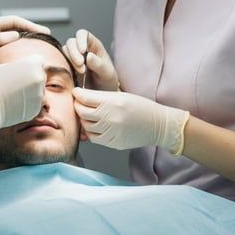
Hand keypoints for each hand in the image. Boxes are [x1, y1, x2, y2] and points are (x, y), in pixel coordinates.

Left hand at [0, 15, 49, 92]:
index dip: (30, 25)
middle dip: (30, 30)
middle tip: (45, 36)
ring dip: (24, 38)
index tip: (43, 31)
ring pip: (11, 36)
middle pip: (15, 26)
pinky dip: (16, 46)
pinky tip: (22, 53)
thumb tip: (17, 35)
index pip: (14, 21)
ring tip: (37, 43)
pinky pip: (6, 45)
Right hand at [0, 55, 46, 140]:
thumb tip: (23, 68)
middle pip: (40, 76)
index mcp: (32, 65)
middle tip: (17, 83)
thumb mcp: (4, 67)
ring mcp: (39, 94)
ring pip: (39, 90)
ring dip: (31, 92)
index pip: (39, 61)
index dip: (31, 65)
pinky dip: (28, 103)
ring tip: (14, 95)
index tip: (23, 70)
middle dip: (32, 78)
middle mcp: (39, 79)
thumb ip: (19, 66)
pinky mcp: (36, 108)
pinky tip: (15, 104)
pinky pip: (35, 103)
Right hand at [62, 29, 118, 90]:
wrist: (101, 92)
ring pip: (64, 52)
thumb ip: (98, 64)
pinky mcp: (67, 67)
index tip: (83, 51)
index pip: (83, 34)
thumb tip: (88, 56)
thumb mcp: (107, 73)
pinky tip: (72, 75)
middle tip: (81, 66)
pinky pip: (60, 62)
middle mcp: (81, 48)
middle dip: (74, 53)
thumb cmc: (107, 80)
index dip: (81, 40)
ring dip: (70, 61)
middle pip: (71, 42)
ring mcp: (73, 57)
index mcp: (93, 44)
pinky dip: (64, 67)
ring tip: (81, 72)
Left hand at [73, 88, 189, 154]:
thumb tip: (82, 96)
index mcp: (112, 102)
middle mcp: (109, 117)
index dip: (77, 94)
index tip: (76, 92)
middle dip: (77, 106)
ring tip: (88, 115)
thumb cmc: (141, 107)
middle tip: (79, 103)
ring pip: (85, 126)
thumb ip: (101, 97)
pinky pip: (94, 138)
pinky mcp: (112, 142)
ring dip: (84, 120)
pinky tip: (96, 126)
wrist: (157, 125)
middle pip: (81, 112)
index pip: (84, 98)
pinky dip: (91, 132)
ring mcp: (110, 131)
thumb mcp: (121, 96)